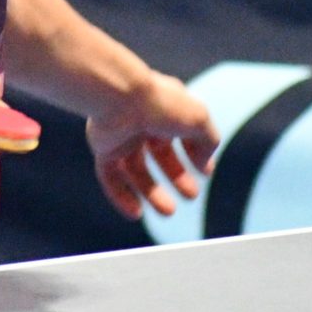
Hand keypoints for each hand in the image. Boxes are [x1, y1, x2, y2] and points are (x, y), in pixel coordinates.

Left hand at [84, 68, 217, 219]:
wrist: (120, 97)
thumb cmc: (162, 104)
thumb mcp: (199, 120)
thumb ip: (208, 140)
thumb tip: (205, 161)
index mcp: (166, 107)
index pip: (182, 133)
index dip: (195, 153)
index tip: (205, 173)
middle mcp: (144, 120)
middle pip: (160, 155)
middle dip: (177, 177)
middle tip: (191, 197)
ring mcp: (122, 134)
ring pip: (136, 170)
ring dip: (152, 193)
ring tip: (168, 212)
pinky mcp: (103, 147)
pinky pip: (111, 176)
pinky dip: (122, 196)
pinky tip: (136, 213)